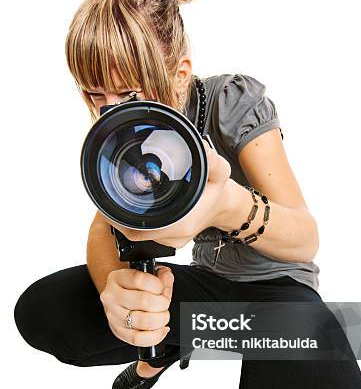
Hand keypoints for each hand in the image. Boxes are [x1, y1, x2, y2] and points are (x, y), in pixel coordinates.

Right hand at [100, 265, 173, 346]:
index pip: (139, 280)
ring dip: (161, 319)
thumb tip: (167, 277)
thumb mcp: (144, 275)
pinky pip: (139, 339)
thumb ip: (160, 276)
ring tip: (162, 315)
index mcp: (117, 278)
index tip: (162, 288)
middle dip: (162, 303)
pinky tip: (161, 328)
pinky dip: (156, 335)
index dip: (158, 285)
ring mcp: (114, 316)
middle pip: (144, 301)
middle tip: (164, 303)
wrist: (117, 298)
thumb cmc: (132, 287)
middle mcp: (112, 297)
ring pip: (143, 321)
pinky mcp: (118, 332)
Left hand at [107, 141, 232, 247]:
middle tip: (110, 201)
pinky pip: (148, 234)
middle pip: (137, 233)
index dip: (121, 222)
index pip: (142, 231)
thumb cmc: (216, 191)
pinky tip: (136, 208)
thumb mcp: (219, 172)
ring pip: (142, 235)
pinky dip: (140, 222)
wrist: (223, 207)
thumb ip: (211, 160)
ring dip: (130, 221)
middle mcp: (175, 236)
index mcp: (182, 223)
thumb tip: (201, 148)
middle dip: (121, 219)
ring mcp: (172, 240)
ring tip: (121, 202)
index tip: (109, 209)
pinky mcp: (170, 239)